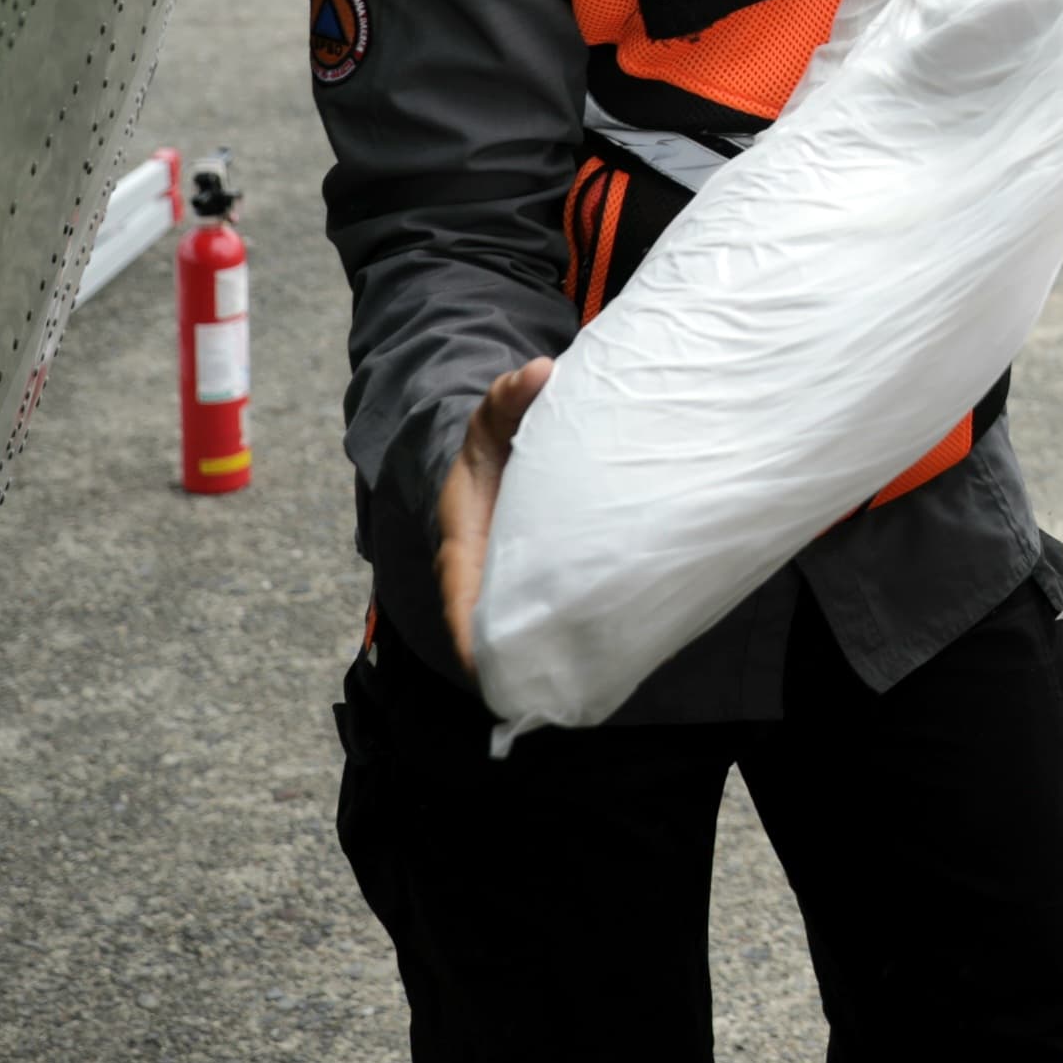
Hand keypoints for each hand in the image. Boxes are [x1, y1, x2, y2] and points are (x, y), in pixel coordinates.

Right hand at [435, 357, 553, 679]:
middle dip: (513, 659)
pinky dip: (565, 629)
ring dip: (541, 652)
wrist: (497, 441)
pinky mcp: (536, 575)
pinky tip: (602, 651)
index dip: (470, 633)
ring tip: (575, 684)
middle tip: (546, 690)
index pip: (460, 594)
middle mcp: (482, 567)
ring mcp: (508, 575)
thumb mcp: (497, 410)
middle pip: (492, 625)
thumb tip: (538, 372)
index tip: (487, 670)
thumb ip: (513, 392)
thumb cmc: (494, 433)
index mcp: (463, 536)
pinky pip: (547, 608)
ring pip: (520, 623)